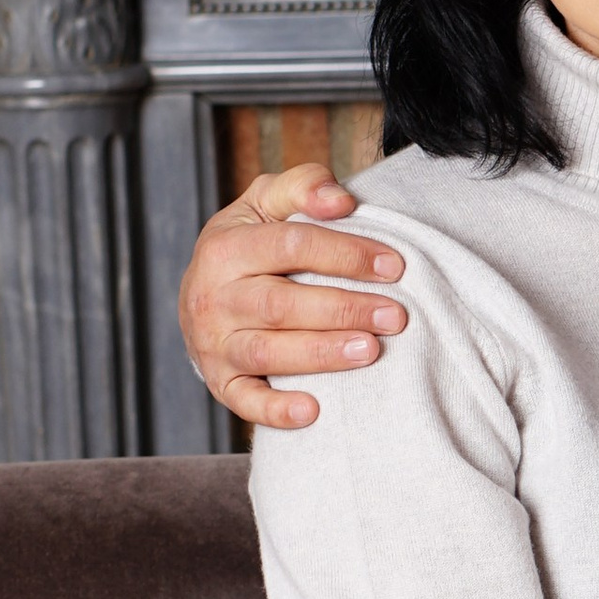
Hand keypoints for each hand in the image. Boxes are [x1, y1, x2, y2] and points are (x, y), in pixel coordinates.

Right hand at [180, 161, 409, 432]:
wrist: (203, 292)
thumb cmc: (251, 244)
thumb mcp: (267, 203)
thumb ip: (303, 187)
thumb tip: (341, 201)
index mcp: (226, 247)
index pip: (291, 247)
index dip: (346, 255)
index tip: (394, 267)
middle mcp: (214, 297)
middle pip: (282, 304)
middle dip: (344, 308)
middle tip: (395, 316)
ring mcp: (213, 342)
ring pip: (266, 352)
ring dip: (320, 354)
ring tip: (370, 351)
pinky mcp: (220, 381)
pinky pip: (243, 401)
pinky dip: (275, 410)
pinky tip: (313, 411)